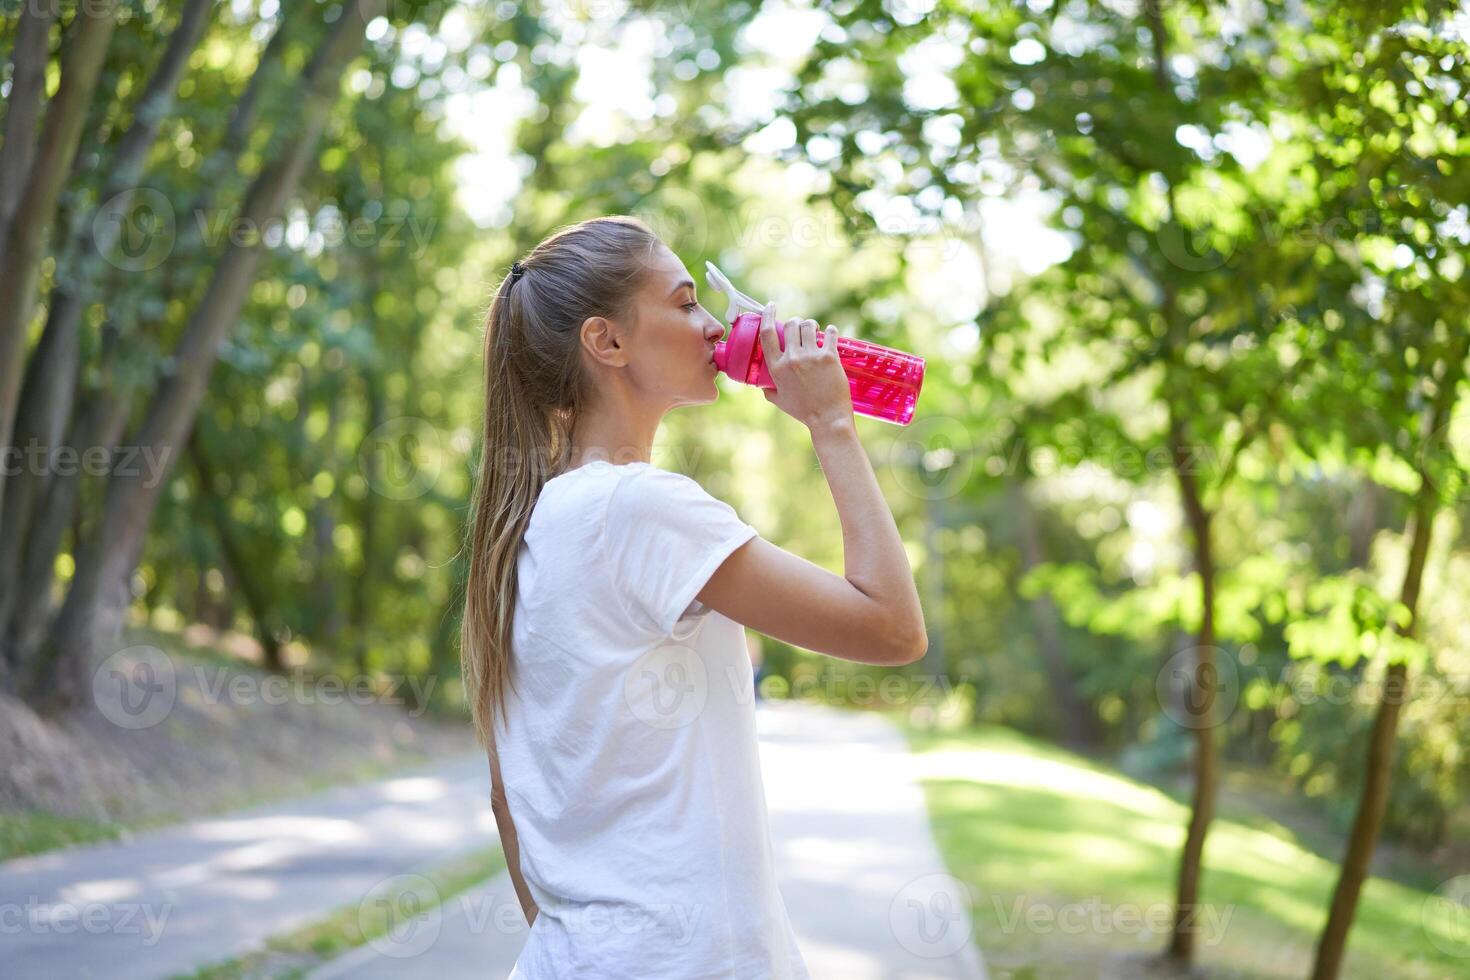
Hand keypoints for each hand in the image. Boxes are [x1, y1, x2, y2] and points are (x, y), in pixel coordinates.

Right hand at [757, 303, 852, 431]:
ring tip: (815, 331)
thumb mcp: (778, 400)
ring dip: (811, 325)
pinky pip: (830, 333)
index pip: (767, 333)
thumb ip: (768, 390)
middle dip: (795, 322)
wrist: (827, 418)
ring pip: (809, 325)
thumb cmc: (803, 411)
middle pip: (791, 325)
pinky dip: (830, 331)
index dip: (768, 315)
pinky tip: (830, 333)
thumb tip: (763, 386)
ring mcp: (811, 357)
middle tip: (800, 327)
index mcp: (777, 368)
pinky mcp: (829, 357)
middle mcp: (792, 359)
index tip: (771, 307)